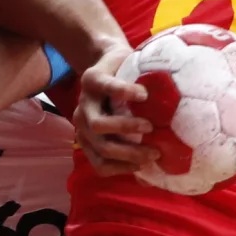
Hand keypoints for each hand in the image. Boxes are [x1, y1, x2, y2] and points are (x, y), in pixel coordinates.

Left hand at [73, 46, 158, 176]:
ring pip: (98, 125)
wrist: (109, 59)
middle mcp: (82, 122)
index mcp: (88, 137)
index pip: (100, 163)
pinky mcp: (92, 79)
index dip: (122, 168)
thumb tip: (151, 176)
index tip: (145, 165)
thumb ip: (132, 145)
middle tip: (154, 151)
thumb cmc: (122, 97)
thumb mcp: (124, 122)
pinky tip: (142, 96)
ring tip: (148, 126)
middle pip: (101, 148)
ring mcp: (84, 101)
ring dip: (125, 129)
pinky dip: (126, 93)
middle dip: (130, 153)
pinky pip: (108, 89)